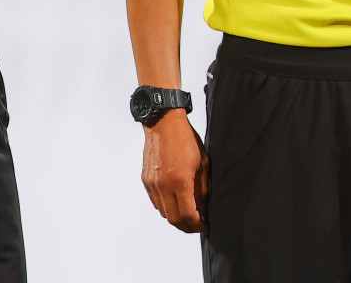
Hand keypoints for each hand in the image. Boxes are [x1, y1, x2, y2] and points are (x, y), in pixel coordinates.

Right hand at [141, 111, 208, 233]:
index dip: (198, 225)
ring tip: (186, 215)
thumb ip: (202, 189)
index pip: (188, 215)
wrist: (163, 123)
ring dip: (175, 217)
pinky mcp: (146, 179)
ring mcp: (152, 183)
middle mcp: (163, 185)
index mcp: (180, 182)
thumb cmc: (184, 139)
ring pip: (163, 212)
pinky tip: (174, 202)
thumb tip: (203, 207)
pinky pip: (155, 201)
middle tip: (196, 225)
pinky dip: (165, 206)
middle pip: (173, 219)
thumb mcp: (203, 165)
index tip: (204, 226)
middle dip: (187, 226)